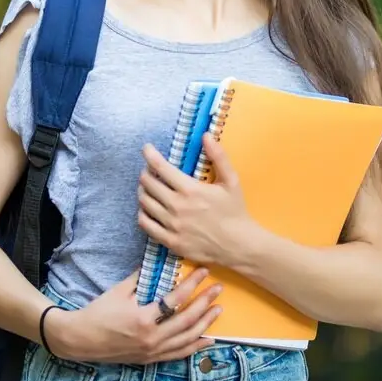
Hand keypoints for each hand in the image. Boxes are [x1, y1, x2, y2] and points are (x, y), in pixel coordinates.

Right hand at [45, 268, 221, 363]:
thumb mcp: (119, 291)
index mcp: (143, 318)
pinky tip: (208, 340)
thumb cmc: (98, 312)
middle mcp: (151, 338)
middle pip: (187, 320)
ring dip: (205, 324)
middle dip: (205, 303)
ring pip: (187, 339)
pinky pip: (178, 354)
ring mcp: (152, 351)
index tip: (204, 272)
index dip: (192, 284)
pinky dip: (195, 347)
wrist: (82, 339)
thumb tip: (158, 262)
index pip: (175, 299)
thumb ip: (140, 278)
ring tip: (217, 310)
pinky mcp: (151, 359)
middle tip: (218, 289)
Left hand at [136, 136, 255, 266]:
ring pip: (145, 203)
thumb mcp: (231, 181)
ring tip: (148, 188)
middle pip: (148, 184)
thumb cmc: (235, 211)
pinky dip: (143, 214)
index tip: (146, 148)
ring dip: (143, 192)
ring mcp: (172, 225)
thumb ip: (219, 157)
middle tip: (149, 171)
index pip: (160, 167)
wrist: (238, 245)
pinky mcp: (170, 241)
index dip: (149, 154)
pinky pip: (146, 225)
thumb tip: (206, 136)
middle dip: (145, 173)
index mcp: (190, 190)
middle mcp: (177, 207)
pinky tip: (147, 209)